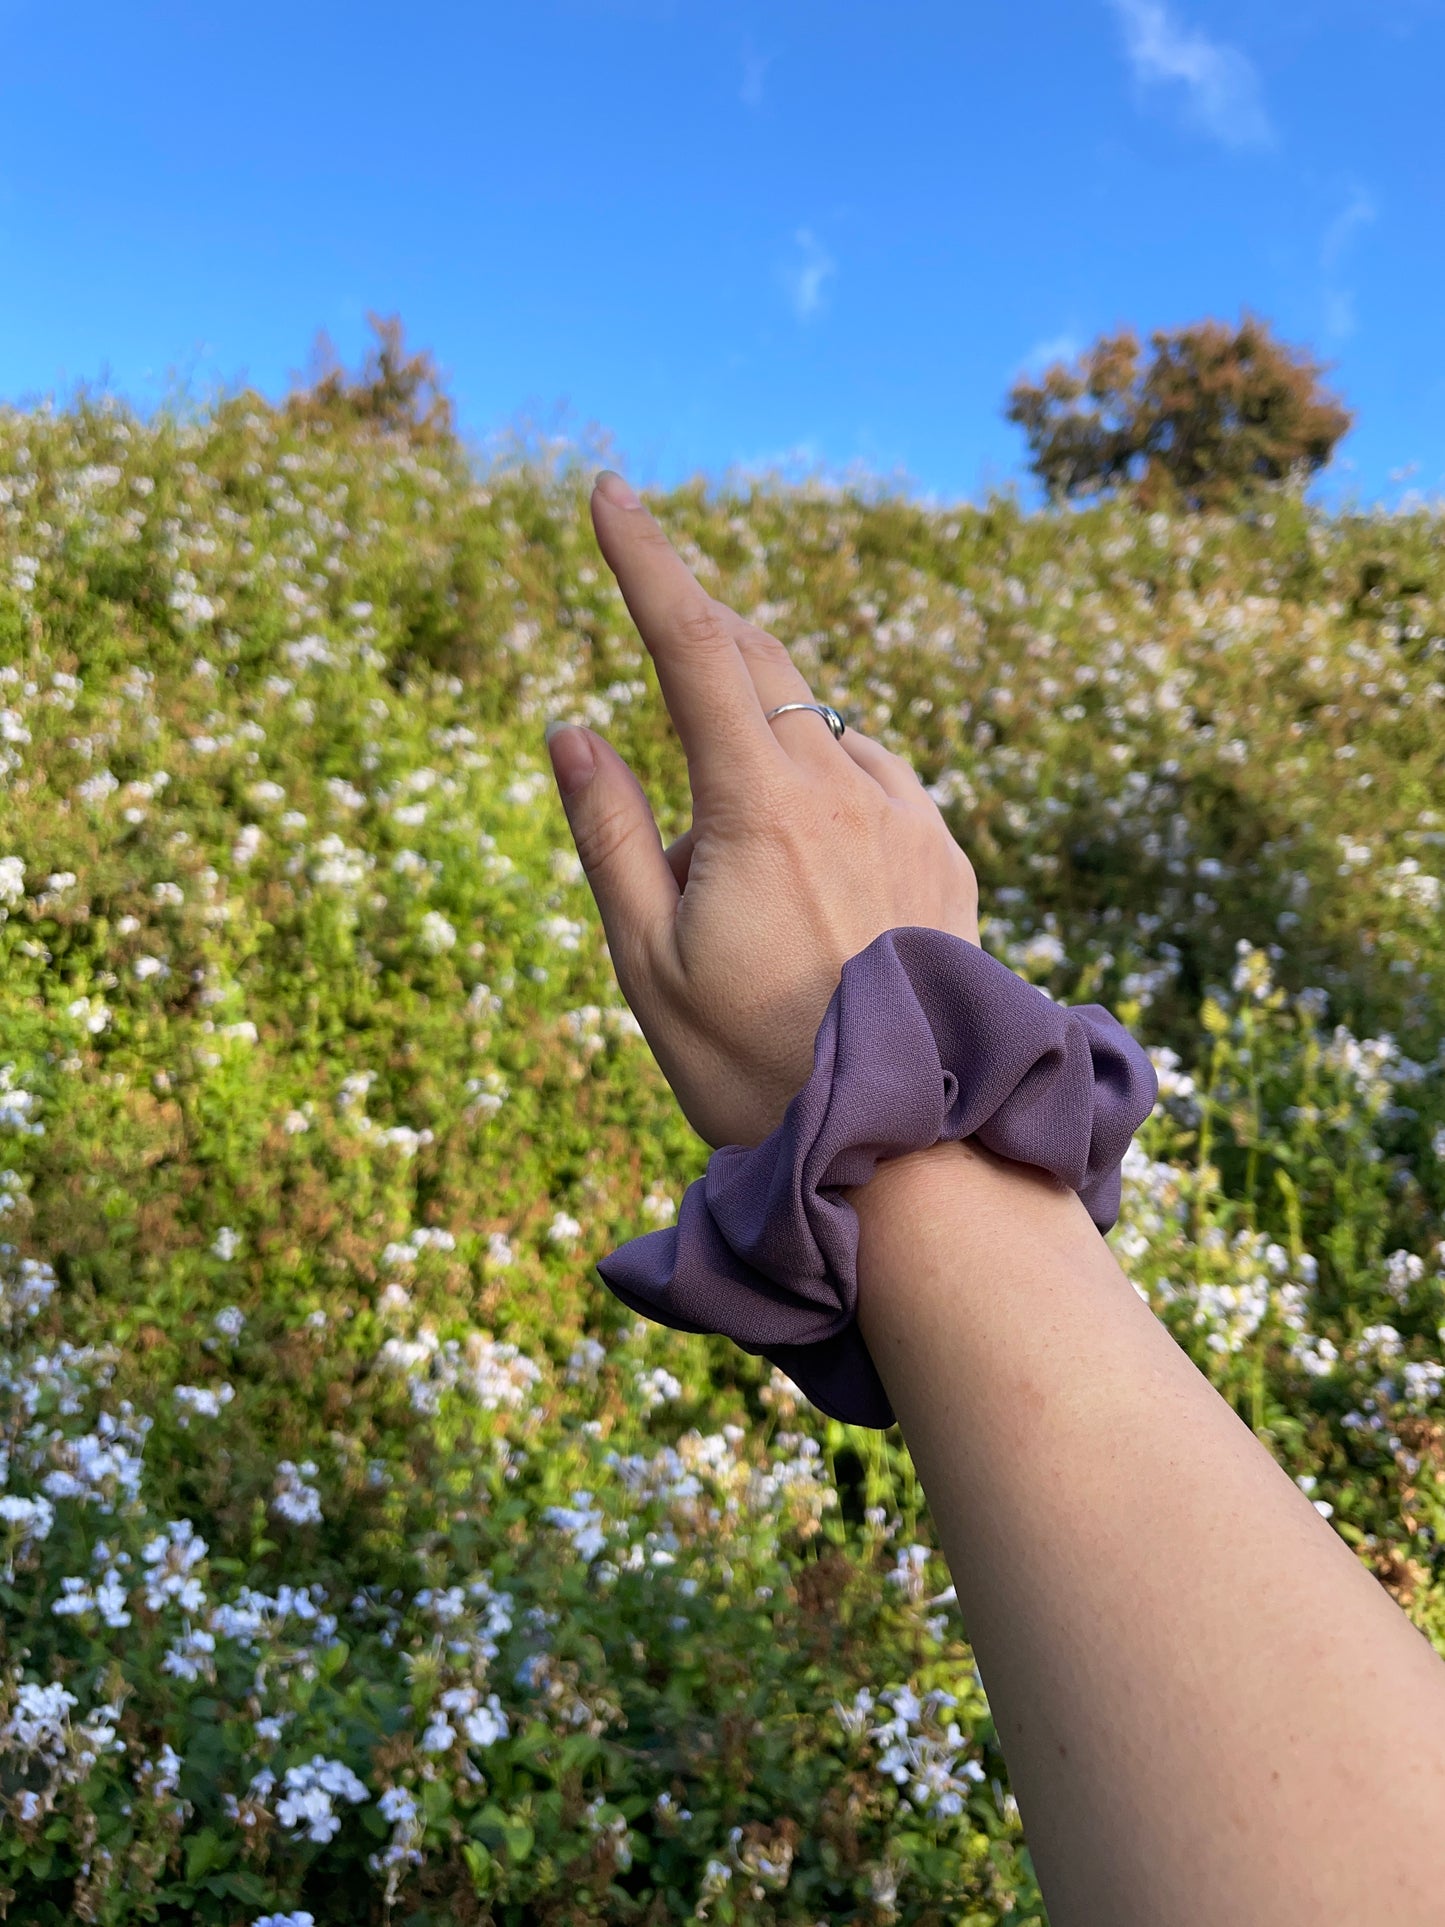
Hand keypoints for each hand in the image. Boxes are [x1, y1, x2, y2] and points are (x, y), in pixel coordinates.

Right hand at [545, 470, 979, 1150]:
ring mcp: (906, 812)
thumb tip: (572, 725)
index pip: (692, 645)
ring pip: (816, 720)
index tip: (608, 492)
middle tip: (655, 604)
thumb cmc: (754, 1064)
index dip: (645, 561)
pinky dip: (825, 770)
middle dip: (699, 619)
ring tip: (730, 836)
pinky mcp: (948, 849)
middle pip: (760, 658)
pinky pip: (874, 769)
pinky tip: (811, 839)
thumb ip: (606, 831)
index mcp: (757, 805)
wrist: (910, 1144)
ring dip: (760, 723)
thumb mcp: (647, 961)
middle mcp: (841, 786)